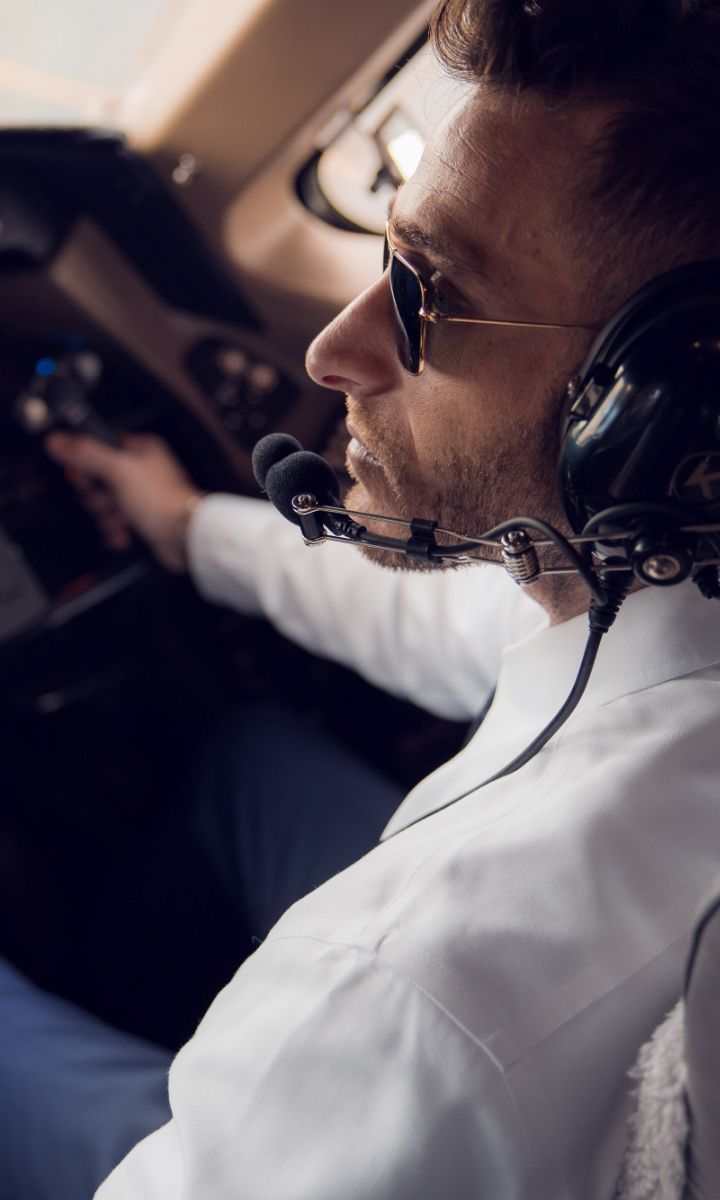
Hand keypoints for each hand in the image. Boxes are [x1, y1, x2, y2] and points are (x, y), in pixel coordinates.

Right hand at [45, 431, 202, 572]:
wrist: (183, 536)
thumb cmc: (161, 500)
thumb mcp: (117, 469)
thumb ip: (85, 454)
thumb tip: (58, 441)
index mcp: (140, 449)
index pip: (99, 447)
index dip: (86, 464)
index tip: (85, 477)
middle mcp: (141, 469)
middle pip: (98, 479)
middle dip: (98, 497)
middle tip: (108, 501)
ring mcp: (141, 494)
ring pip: (105, 503)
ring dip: (107, 516)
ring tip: (120, 520)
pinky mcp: (142, 517)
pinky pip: (116, 522)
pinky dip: (116, 530)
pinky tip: (123, 534)